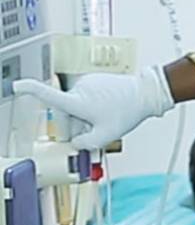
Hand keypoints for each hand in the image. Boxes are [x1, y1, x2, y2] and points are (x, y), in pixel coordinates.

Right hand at [13, 65, 173, 149]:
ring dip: (82, 117)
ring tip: (103, 121)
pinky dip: (89, 107)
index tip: (18, 86)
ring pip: (74, 106)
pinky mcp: (94, 80)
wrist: (146, 93)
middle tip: (89, 134)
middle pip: (64, 112)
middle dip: (73, 126)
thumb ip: (85, 144)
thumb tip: (75, 143)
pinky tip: (105, 112)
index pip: (50, 96)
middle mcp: (80, 89)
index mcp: (79, 101)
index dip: (31, 91)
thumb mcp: (106, 136)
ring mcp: (87, 83)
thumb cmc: (128, 111)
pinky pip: (84, 98)